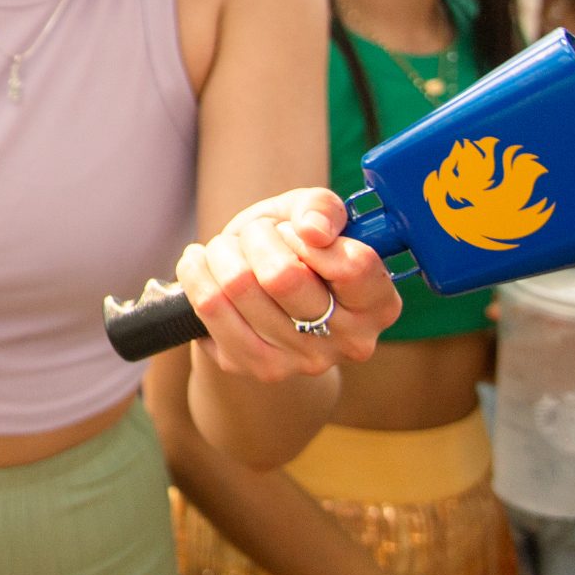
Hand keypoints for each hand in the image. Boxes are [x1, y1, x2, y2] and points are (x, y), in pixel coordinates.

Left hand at [178, 188, 402, 381]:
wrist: (257, 294)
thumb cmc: (292, 248)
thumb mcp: (310, 215)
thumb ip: (321, 208)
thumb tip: (313, 229)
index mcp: (378, 303)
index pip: (352, 267)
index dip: (309, 237)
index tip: (294, 230)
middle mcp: (349, 341)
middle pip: (282, 277)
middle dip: (256, 237)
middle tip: (254, 235)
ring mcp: (301, 361)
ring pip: (239, 286)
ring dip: (223, 252)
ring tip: (228, 250)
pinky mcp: (254, 366)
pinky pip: (209, 306)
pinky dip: (196, 272)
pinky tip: (200, 263)